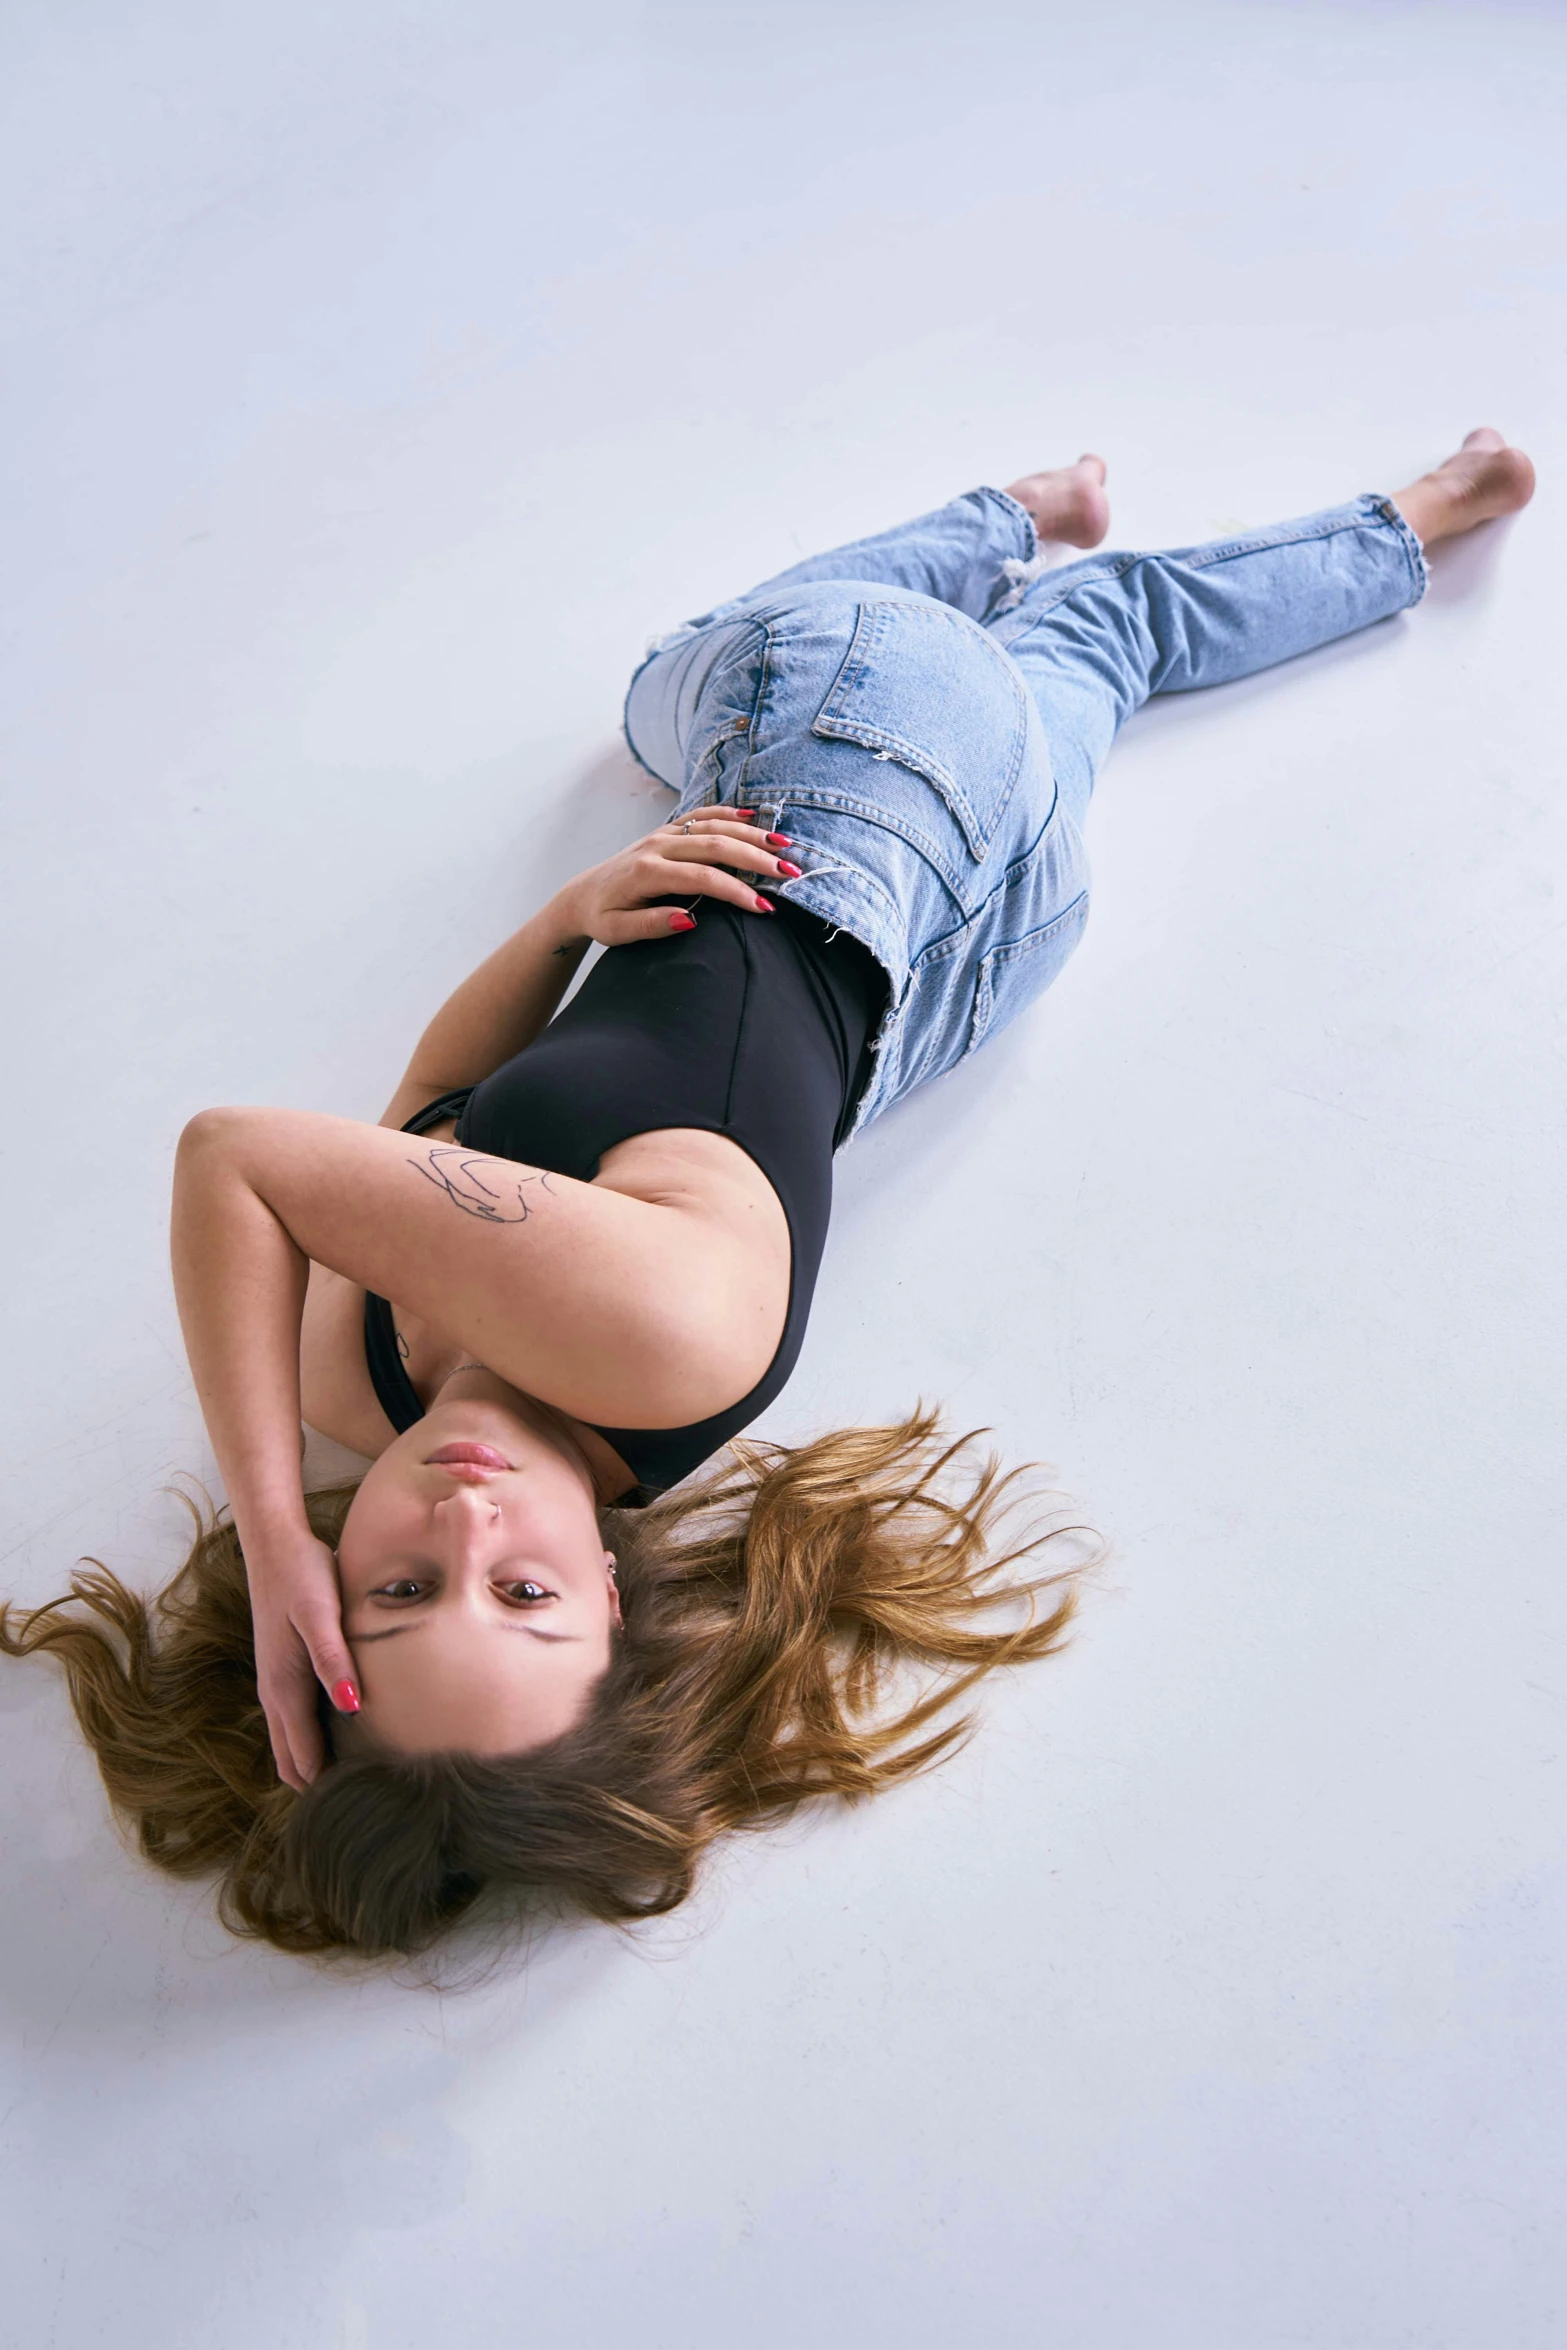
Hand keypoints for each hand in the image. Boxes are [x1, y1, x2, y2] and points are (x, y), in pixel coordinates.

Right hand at [245, 1532, 358, 1791]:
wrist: (276, 1545)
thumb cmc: (301, 1576)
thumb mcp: (319, 1615)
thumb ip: (333, 1660)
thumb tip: (351, 1706)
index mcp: (284, 1688)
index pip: (303, 1757)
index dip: (327, 1785)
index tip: (361, 1807)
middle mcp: (275, 1694)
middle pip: (293, 1760)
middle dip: (320, 1785)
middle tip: (364, 1805)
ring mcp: (277, 1683)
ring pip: (292, 1742)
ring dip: (315, 1765)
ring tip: (357, 1783)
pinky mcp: (286, 1670)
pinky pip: (296, 1721)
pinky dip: (313, 1741)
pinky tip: (343, 1741)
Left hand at [550, 809, 801, 946]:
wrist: (583, 894)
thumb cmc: (603, 917)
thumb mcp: (618, 931)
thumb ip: (652, 924)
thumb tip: (690, 918)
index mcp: (647, 872)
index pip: (701, 878)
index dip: (735, 892)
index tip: (764, 908)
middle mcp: (658, 846)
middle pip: (716, 845)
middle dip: (756, 859)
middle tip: (790, 873)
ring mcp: (664, 833)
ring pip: (714, 826)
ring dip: (751, 835)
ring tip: (784, 847)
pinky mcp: (668, 829)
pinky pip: (702, 814)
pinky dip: (730, 813)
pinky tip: (755, 817)